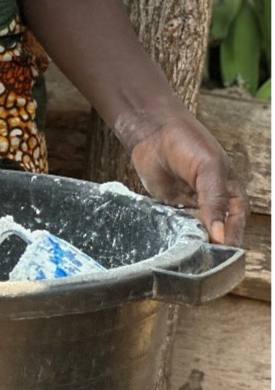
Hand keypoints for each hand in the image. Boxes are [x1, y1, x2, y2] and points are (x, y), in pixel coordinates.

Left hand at [128, 108, 248, 245]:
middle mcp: (215, 204)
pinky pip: (176, 228)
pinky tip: (172, 241)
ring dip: (192, 243)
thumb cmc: (188, 142)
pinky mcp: (172, 208)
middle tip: (201, 258)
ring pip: (197, 234)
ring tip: (186, 252)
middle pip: (217, 234)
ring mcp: (192, 207)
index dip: (229, 240)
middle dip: (210, 246)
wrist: (153, 131)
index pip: (236, 225)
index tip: (219, 253)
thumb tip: (219, 236)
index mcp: (232, 194)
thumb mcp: (210, 168)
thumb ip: (216, 201)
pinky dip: (175, 235)